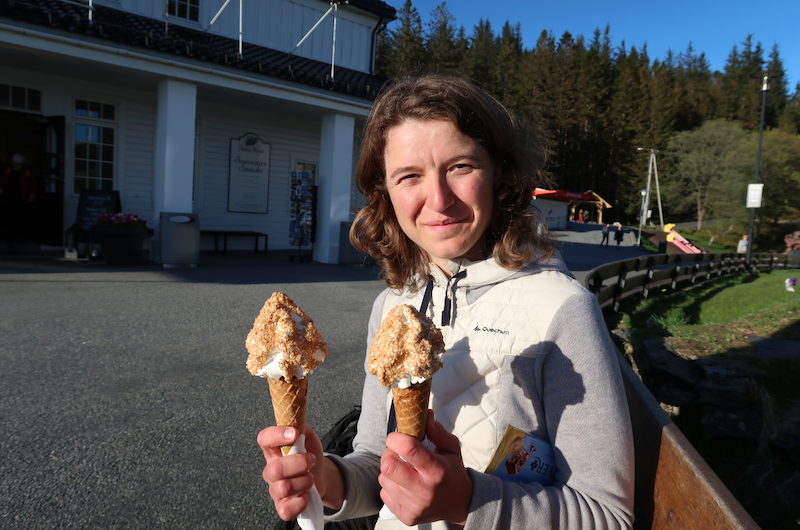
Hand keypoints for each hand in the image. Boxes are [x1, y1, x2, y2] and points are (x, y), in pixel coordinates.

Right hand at [257, 424, 324, 520]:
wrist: (321, 475)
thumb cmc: (310, 455)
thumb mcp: (309, 437)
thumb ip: (302, 427)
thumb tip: (296, 422)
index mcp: (274, 450)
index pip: (263, 439)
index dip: (276, 435)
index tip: (294, 434)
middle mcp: (271, 469)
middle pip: (276, 469)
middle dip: (300, 464)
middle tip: (311, 460)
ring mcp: (275, 489)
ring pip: (283, 488)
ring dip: (304, 481)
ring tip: (310, 477)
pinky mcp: (282, 506)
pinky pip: (285, 510)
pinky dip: (300, 502)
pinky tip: (306, 495)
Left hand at [379, 410, 472, 525]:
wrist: (460, 504)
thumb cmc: (453, 472)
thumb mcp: (451, 448)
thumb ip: (437, 430)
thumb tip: (424, 414)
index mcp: (437, 470)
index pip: (408, 449)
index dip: (396, 438)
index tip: (397, 436)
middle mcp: (426, 490)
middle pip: (388, 466)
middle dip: (388, 454)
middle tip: (396, 452)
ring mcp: (415, 506)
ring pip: (384, 479)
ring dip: (389, 470)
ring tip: (403, 469)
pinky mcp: (407, 517)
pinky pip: (384, 495)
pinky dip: (390, 486)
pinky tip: (403, 484)